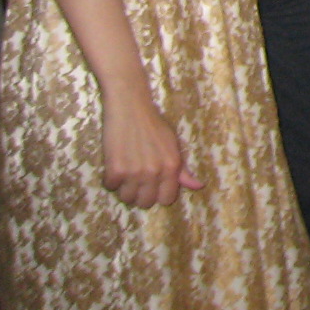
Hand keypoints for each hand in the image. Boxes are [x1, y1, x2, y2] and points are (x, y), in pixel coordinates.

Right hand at [100, 89, 200, 207]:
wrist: (130, 107)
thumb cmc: (153, 125)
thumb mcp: (173, 144)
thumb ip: (182, 169)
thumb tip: (198, 187)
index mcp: (172, 166)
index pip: (166, 200)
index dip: (158, 194)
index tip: (152, 186)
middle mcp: (155, 172)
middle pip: (145, 203)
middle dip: (140, 194)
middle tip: (136, 177)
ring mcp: (134, 172)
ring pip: (126, 198)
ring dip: (124, 187)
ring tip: (126, 169)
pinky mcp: (115, 169)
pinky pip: (110, 187)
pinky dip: (110, 178)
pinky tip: (115, 163)